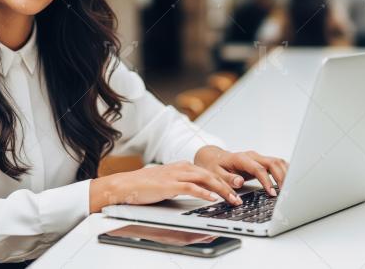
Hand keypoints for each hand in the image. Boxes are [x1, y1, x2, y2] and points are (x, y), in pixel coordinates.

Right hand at [89, 161, 240, 212]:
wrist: (125, 185)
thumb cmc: (144, 186)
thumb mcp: (168, 182)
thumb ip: (183, 184)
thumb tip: (198, 192)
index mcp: (182, 166)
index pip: (208, 172)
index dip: (223, 181)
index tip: (234, 191)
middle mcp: (181, 167)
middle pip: (211, 174)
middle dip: (228, 186)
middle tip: (239, 197)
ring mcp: (176, 175)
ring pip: (205, 179)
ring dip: (221, 190)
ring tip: (232, 199)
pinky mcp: (170, 184)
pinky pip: (191, 187)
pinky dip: (204, 192)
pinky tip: (212, 198)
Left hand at [194, 145, 287, 196]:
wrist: (213, 157)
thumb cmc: (214, 166)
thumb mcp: (215, 174)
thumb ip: (227, 179)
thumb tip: (239, 182)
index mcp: (240, 158)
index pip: (258, 168)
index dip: (267, 181)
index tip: (272, 193)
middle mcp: (251, 156)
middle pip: (273, 163)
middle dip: (282, 177)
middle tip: (286, 192)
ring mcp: (257, 158)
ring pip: (277, 162)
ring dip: (286, 174)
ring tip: (290, 189)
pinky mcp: (261, 161)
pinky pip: (276, 164)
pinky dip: (284, 171)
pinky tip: (289, 181)